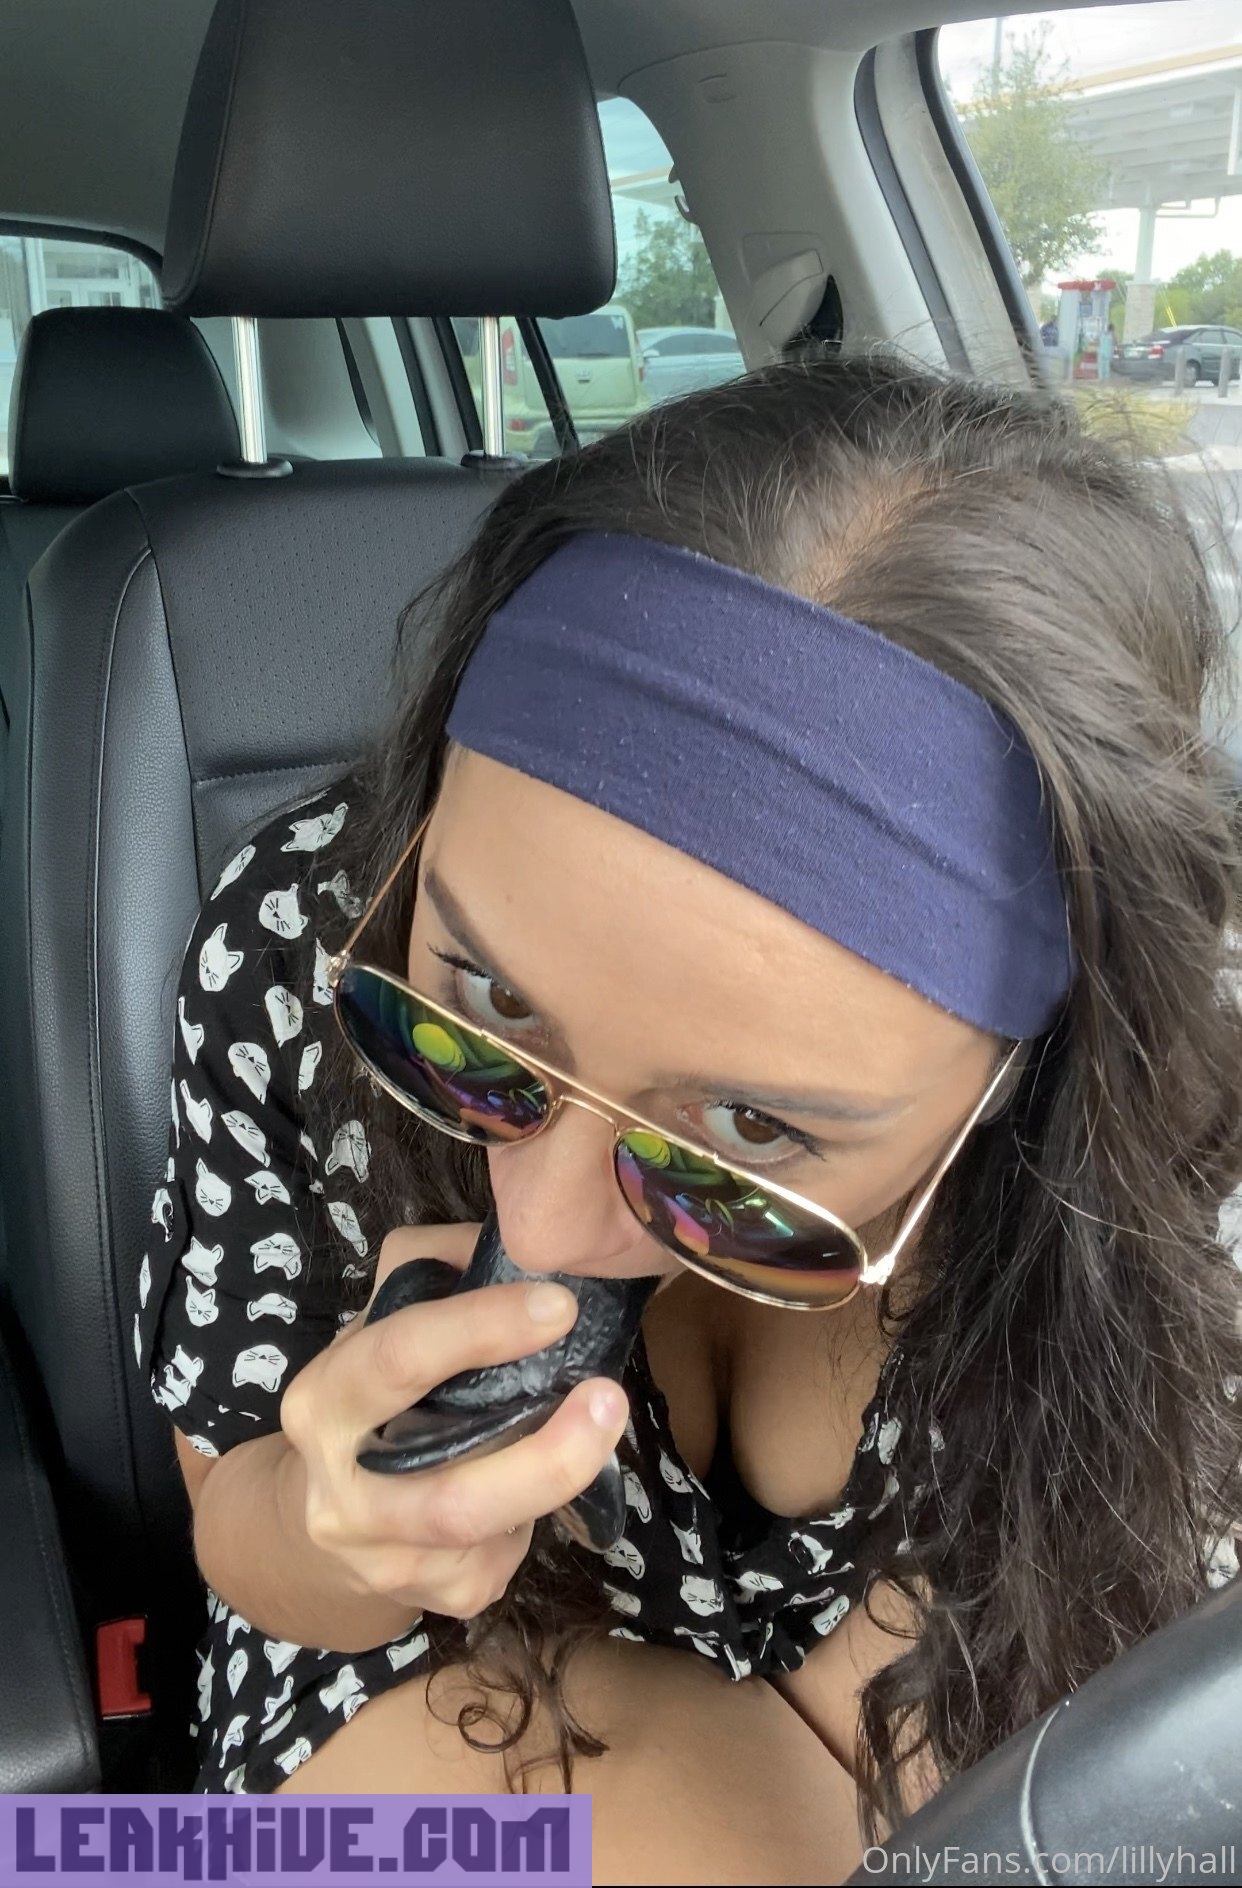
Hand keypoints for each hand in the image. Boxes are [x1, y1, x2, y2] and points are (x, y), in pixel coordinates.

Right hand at [278, 1224, 628, 1618]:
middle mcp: (341, 1490)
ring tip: (602, 1427)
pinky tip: (537, 1484)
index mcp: (326, 1399)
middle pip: (448, 1494)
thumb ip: (437, 1264)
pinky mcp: (427, 1597)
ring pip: (480, 1537)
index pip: (399, 1359)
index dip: (480, 1329)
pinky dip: (535, 1519)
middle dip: (543, 1455)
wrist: (319, 1514)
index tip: (560, 1304)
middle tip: (608, 1396)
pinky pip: (499, 1562)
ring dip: (553, 1482)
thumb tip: (524, 1237)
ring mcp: (382, 1556)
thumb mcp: (382, 1317)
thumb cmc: (375, 1393)